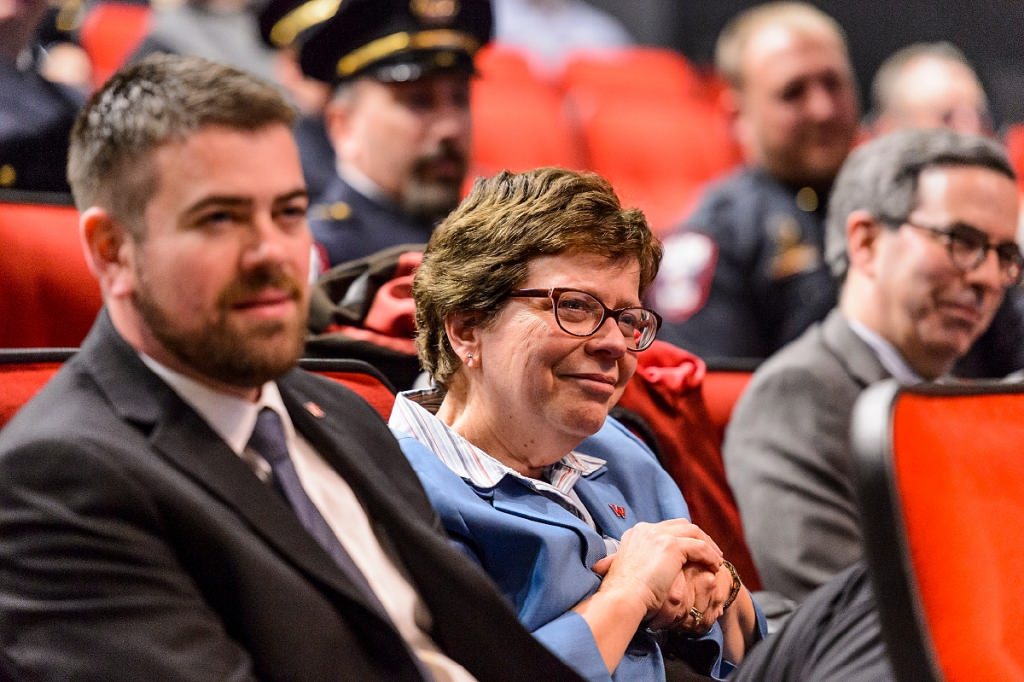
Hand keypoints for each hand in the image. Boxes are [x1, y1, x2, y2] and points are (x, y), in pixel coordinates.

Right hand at [592, 519, 721, 619]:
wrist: (622, 598)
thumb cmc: (624, 593)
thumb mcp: (629, 570)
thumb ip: (639, 561)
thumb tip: (635, 567)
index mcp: (637, 533)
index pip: (666, 527)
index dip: (683, 537)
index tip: (693, 550)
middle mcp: (647, 529)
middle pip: (681, 525)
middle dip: (698, 537)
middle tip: (711, 552)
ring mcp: (659, 535)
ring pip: (693, 532)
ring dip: (708, 545)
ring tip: (717, 561)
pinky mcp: (671, 546)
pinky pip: (700, 547)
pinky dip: (710, 555)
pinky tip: (715, 567)